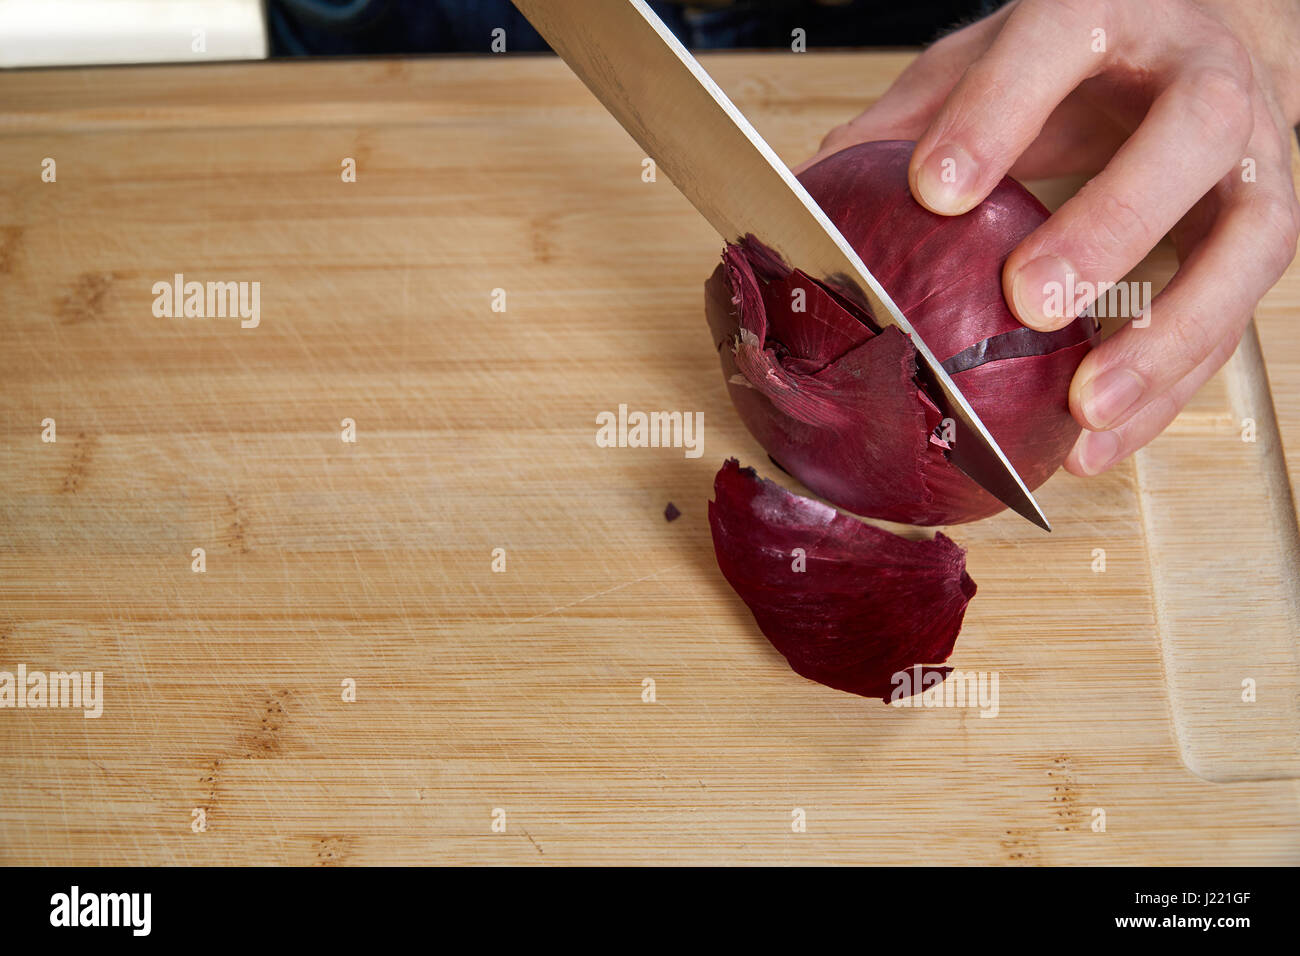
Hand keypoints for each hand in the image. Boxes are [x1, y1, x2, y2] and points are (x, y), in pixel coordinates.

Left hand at [799, 0, 1299, 474]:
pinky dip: (1168, 390)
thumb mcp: (987, 61)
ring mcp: (1252, 159)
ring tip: (1086, 407)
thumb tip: (809, 189)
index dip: (999, 117)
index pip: (1061, 47)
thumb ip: (911, 119)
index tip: (934, 191)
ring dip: (1168, 335)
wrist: (1204, 42)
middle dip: (1111, 224)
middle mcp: (1204, 78)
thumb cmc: (1081, 60)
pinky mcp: (1263, 232)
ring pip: (1247, 242)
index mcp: (1115, 15)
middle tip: (1032, 301)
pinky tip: (1096, 440)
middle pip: (1189, 138)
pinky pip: (1236, 319)